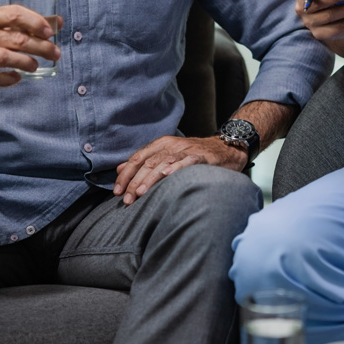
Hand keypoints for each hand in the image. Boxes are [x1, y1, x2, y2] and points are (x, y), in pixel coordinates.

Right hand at [0, 5, 60, 92]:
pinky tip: (17, 78)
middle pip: (15, 38)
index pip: (13, 13)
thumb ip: (20, 25)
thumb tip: (57, 22)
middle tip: (55, 53)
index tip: (50, 32)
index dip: (35, 22)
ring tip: (35, 66)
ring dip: (26, 62)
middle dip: (41, 46)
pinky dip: (9, 79)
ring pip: (5, 57)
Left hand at [114, 135, 246, 204]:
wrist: (226, 148)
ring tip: (140, 193)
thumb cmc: (195, 155)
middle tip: (127, 199)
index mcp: (162, 144)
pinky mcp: (201, 156)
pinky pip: (186, 162)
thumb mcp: (167, 155)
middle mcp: (172, 145)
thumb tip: (120, 168)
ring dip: (150, 179)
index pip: (138, 158)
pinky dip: (175, 168)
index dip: (126, 175)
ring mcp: (186, 150)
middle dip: (135, 182)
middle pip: (148, 162)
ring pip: (163, 163)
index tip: (117, 191)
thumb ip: (144, 161)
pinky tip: (166, 176)